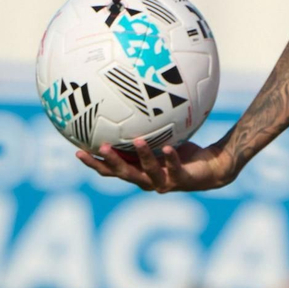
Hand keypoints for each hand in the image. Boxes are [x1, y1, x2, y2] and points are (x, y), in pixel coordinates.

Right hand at [75, 136, 235, 192]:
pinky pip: (174, 168)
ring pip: (148, 171)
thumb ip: (145, 131)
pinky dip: (170, 159)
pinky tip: (169, 149)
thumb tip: (132, 105)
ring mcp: (163, 182)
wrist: (212, 168)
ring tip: (139, 141)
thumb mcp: (161, 140)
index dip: (93, 162)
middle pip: (122, 173)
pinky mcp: (181, 180)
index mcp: (137, 171)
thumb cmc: (182, 152)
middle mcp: (146, 180)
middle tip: (99, 147)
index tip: (76, 151)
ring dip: (142, 156)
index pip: (110, 169)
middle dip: (110, 162)